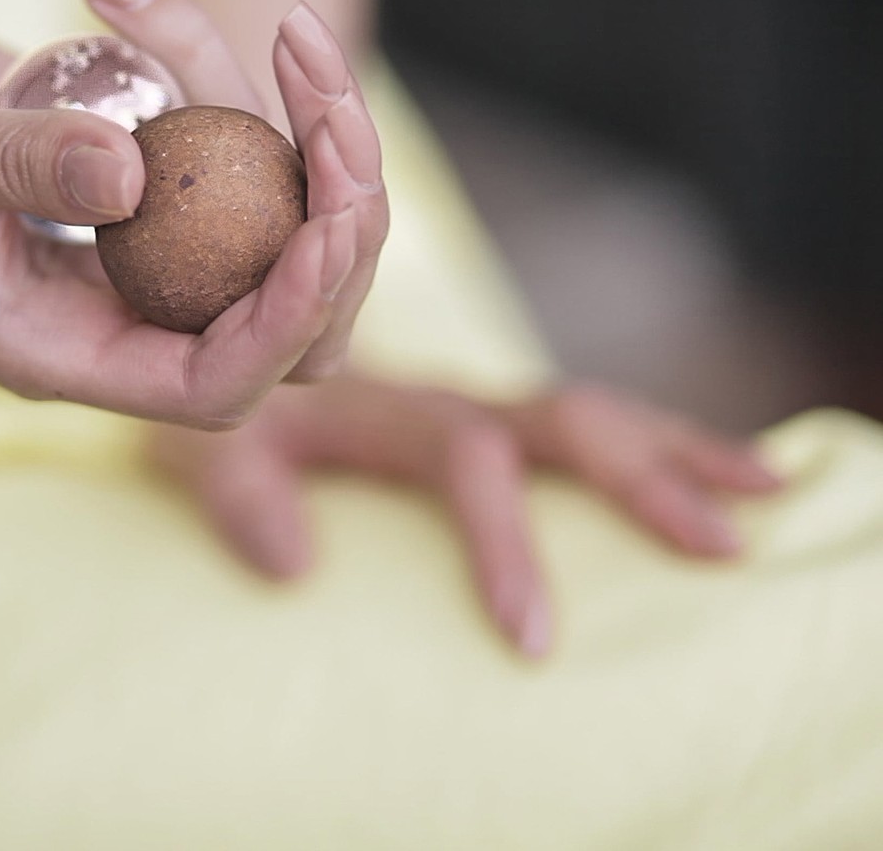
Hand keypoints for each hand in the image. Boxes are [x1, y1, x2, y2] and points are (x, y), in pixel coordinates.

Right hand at [0, 0, 387, 426]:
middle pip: (293, 331)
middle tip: (337, 118)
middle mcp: (124, 322)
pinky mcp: (171, 198)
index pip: (209, 385)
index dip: (283, 324)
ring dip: (325, 143)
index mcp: (61, 352)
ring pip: (297, 241)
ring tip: (299, 35)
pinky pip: (259, 163)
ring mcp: (154, 261)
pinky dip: (264, 91)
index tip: (320, 228)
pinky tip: (227, 20)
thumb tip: (127, 174)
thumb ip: (7, 165)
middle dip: (341, 234)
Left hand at [147, 377, 780, 655]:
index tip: (533, 640)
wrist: (216, 334)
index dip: (504, 543)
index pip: (468, 461)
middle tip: (723, 545)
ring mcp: (470, 400)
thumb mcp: (204, 450)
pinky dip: (650, 436)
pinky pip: (575, 418)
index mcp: (388, 406)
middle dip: (644, 477)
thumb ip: (240, 497)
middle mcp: (443, 394)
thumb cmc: (216, 405)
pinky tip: (705, 468)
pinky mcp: (481, 413)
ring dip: (676, 445)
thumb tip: (299, 570)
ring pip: (589, 408)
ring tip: (771, 484)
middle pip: (561, 419)